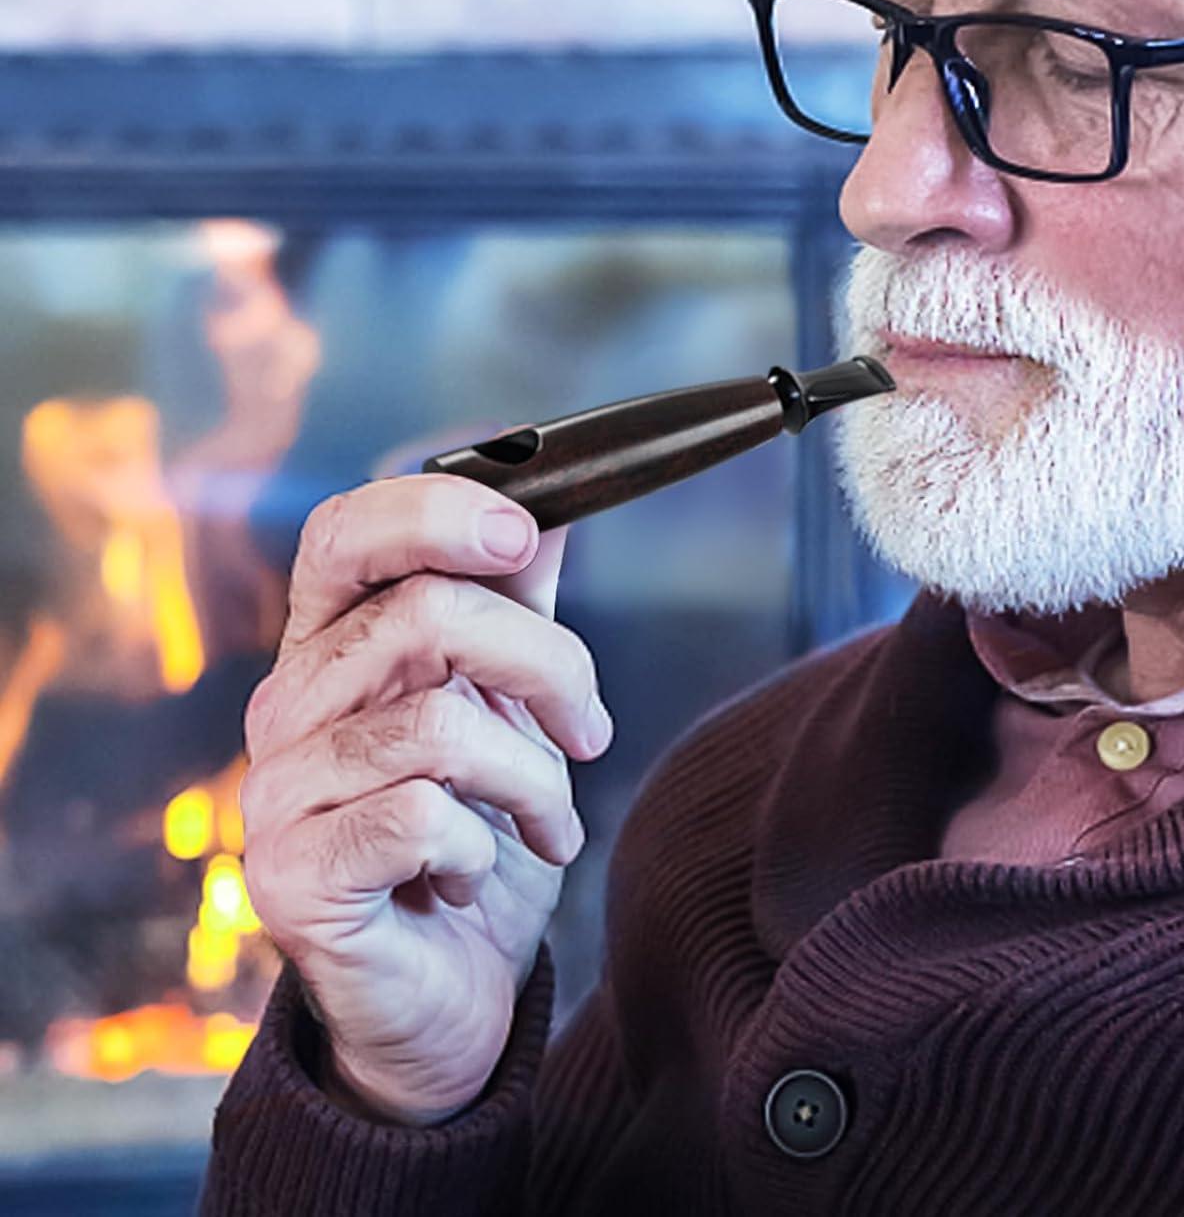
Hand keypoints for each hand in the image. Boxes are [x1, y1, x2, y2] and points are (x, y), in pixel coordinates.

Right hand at [238, 476, 612, 1124]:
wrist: (451, 992)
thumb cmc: (477, 841)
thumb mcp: (511, 710)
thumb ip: (516, 611)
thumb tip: (546, 510)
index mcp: (334, 648)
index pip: (347, 534)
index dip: (433, 509)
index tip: (524, 535)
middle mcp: (288, 706)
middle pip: (426, 615)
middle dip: (546, 665)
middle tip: (590, 729)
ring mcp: (276, 791)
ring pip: (441, 723)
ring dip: (533, 779)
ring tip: (550, 823)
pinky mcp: (292, 875)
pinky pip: (423, 818)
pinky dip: (485, 849)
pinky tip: (475, 877)